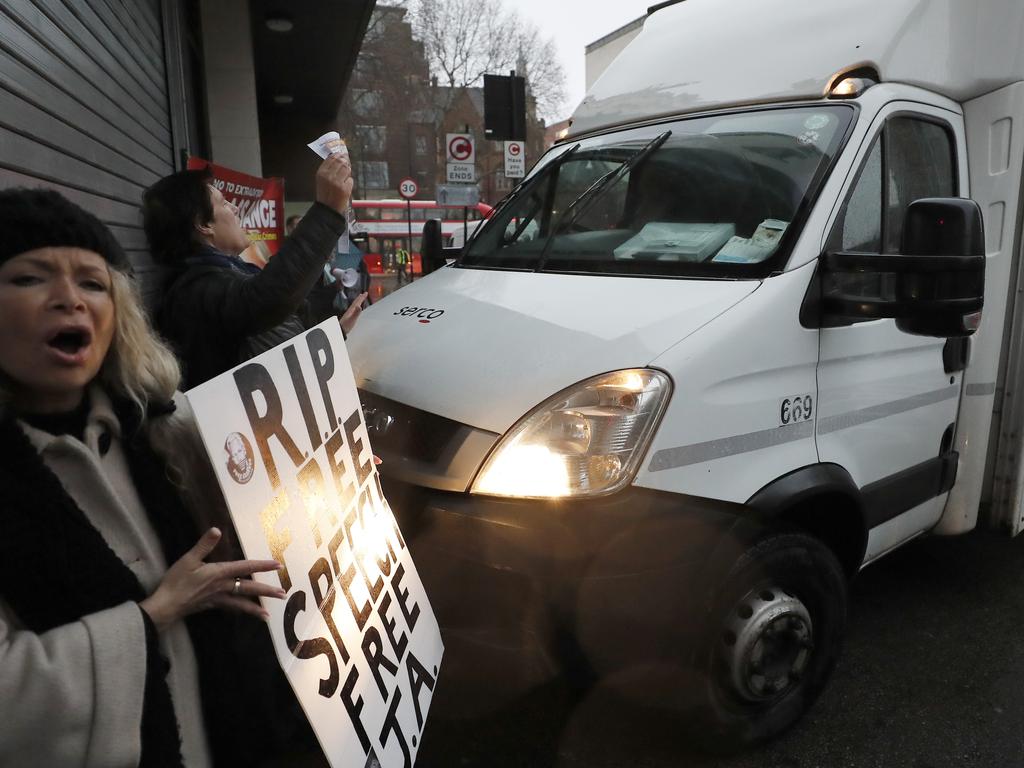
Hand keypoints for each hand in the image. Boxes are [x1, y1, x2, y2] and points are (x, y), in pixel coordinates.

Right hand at [139, 528, 284, 630]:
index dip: (262, 566)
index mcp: (219, 573)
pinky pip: (231, 608)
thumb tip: (217, 529)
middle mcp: (223, 587)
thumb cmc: (176, 582)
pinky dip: (241, 612)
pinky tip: (245, 614)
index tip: (278, 566)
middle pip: (249, 588)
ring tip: (268, 614)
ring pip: (242, 603)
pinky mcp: (212, 606)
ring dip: (256, 608)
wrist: (166, 606)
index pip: (246, 567)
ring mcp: (219, 598)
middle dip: (267, 591)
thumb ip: (204, 545)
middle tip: (283, 594)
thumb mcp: (188, 560)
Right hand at [315, 154, 353, 213]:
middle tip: (347, 161)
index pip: (331, 158)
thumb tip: (339, 159)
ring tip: (346, 175)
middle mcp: (328, 176)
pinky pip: (350, 180)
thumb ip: (328, 170)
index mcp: (321, 173)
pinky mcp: (345, 188)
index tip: (342, 154)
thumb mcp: (322, 180)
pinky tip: (345, 186)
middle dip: (345, 161)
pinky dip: (349, 182)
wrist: (327, 209)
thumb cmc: (325, 194)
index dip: (338, 155)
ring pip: (347, 169)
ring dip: (348, 171)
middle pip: (340, 162)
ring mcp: (337, 182)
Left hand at [339, 292, 367, 334]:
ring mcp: (349, 313)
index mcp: (351, 310)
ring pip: (354, 305)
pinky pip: (354, 309)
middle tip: (364, 294)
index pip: (357, 302)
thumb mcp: (352, 319)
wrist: (340, 330)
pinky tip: (356, 309)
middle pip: (355, 302)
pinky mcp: (349, 316)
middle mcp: (350, 310)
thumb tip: (359, 306)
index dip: (361, 298)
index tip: (366, 293)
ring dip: (358, 301)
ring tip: (360, 299)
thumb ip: (356, 313)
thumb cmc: (346, 325)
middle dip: (360, 298)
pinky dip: (356, 307)